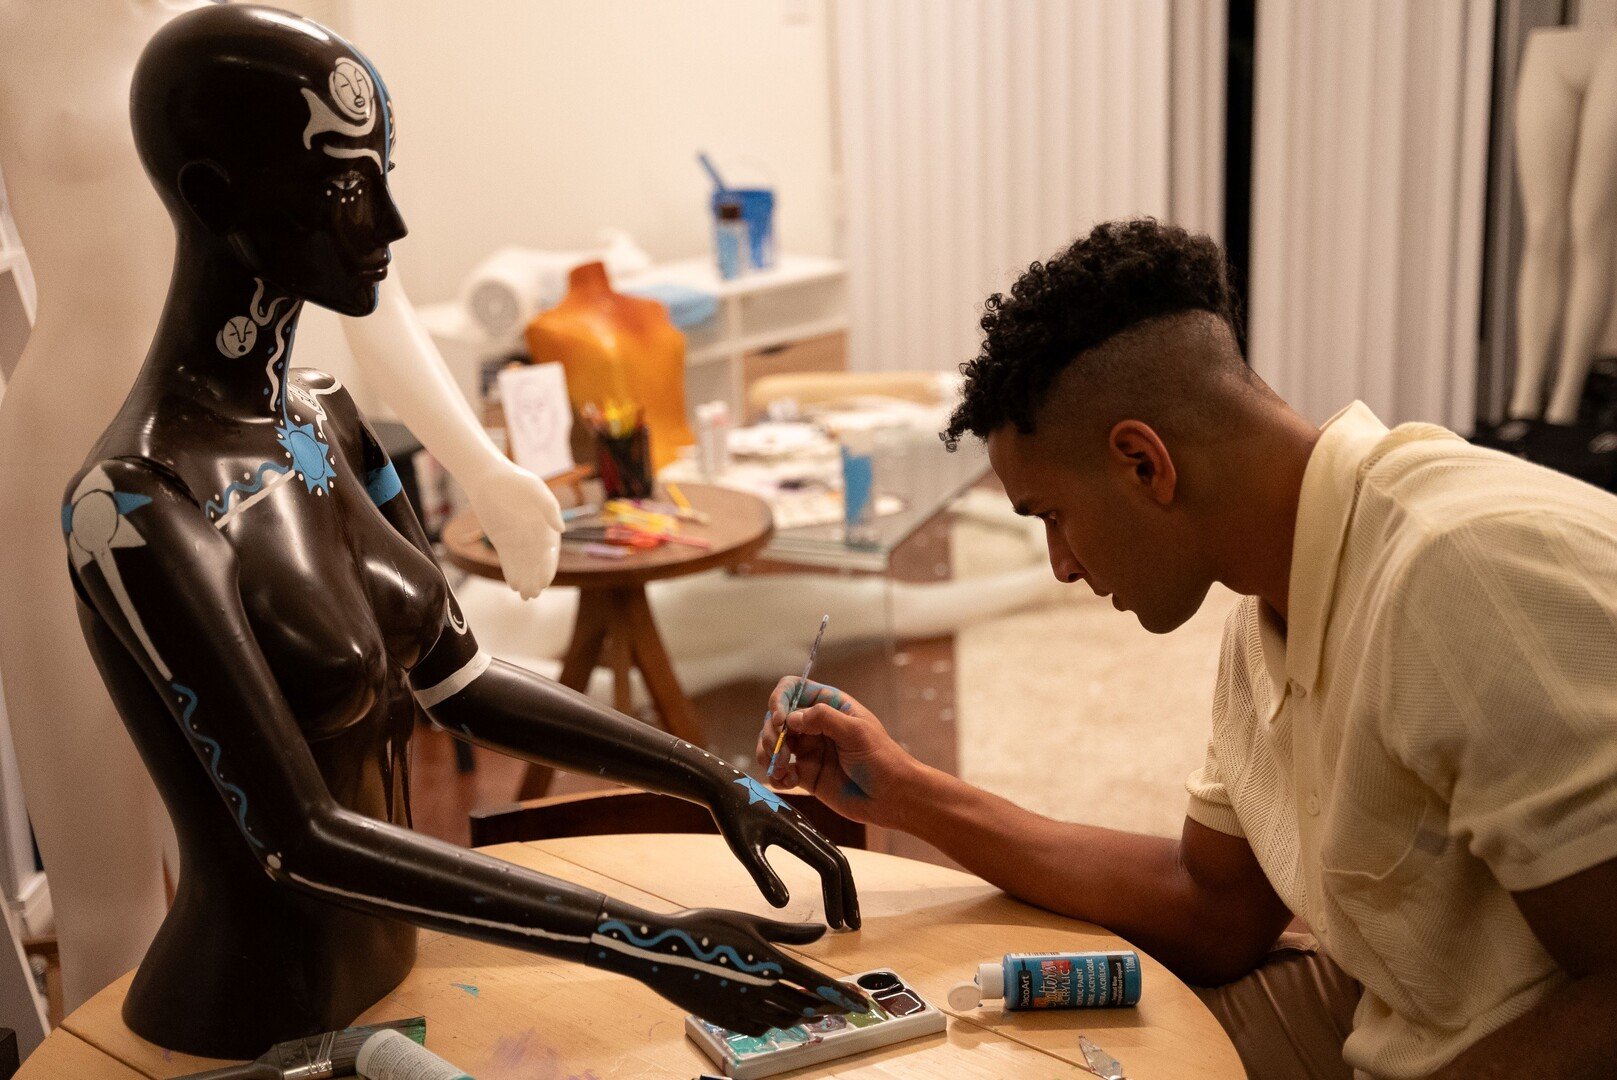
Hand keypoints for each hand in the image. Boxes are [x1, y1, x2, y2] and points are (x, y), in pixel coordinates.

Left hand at [463, 463, 563, 598]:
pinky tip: (514, 585)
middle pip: (537, 562)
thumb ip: (549, 507)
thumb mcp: (534, 489)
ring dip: (525, 580)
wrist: (488, 478)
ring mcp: (518, 539)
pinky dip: (512, 573)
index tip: (545, 580)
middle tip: (533, 594)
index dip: (548, 567)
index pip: (549, 551)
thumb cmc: (515, 480)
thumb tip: (561, 530)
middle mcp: (534, 535)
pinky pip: (509, 560)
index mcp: (546, 525)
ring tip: (524, 596)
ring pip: (523, 564)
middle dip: (536, 579)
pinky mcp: (503, 541)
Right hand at [589, 904, 867, 1035]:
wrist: (660, 950)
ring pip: (785, 1019)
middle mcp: (760, 988)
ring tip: (817, 1010)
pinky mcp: (725, 1018)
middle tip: (847, 1007)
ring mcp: (742, 1007)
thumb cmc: (704, 926)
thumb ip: (789, 931)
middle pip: (806, 1005)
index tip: (864, 1005)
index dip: (844, 996)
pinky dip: (775, 1022)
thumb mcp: (749, 921)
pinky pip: (760, 1027)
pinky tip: (778, 1015)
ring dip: (804, 1015)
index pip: (817, 984)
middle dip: (830, 1007)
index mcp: (769, 961)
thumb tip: (822, 929)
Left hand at [701, 755, 860, 929]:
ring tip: (844, 911)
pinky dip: (833, 870)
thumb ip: (763, 875)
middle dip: (849, 895)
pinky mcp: (798, 825)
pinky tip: (829, 884)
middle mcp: (807, 827)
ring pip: (835, 854)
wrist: (726, 783)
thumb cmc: (731, 815)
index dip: (835, 897)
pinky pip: (825, 848)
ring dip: (844, 884)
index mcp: (797, 832)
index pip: (829, 868)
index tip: (835, 925)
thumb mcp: (743, 848)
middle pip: (841, 863)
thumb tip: (784, 905)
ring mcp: (804, 825)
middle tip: (853, 926)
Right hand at [755, 678, 918, 829]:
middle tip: (778, 751)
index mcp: (830, 706)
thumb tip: (791, 718)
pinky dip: (775, 775)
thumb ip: (824, 719)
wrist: (891, 797)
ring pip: (773, 744)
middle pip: (777, 718)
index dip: (780, 700)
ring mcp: (808, 750)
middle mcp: (815, 725)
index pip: (794, 689)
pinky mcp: (805, 775)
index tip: (780, 721)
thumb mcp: (857, 732)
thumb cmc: (882, 759)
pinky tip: (786, 781)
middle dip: (770, 732)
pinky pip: (779, 771)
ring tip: (779, 769)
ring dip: (767, 754)